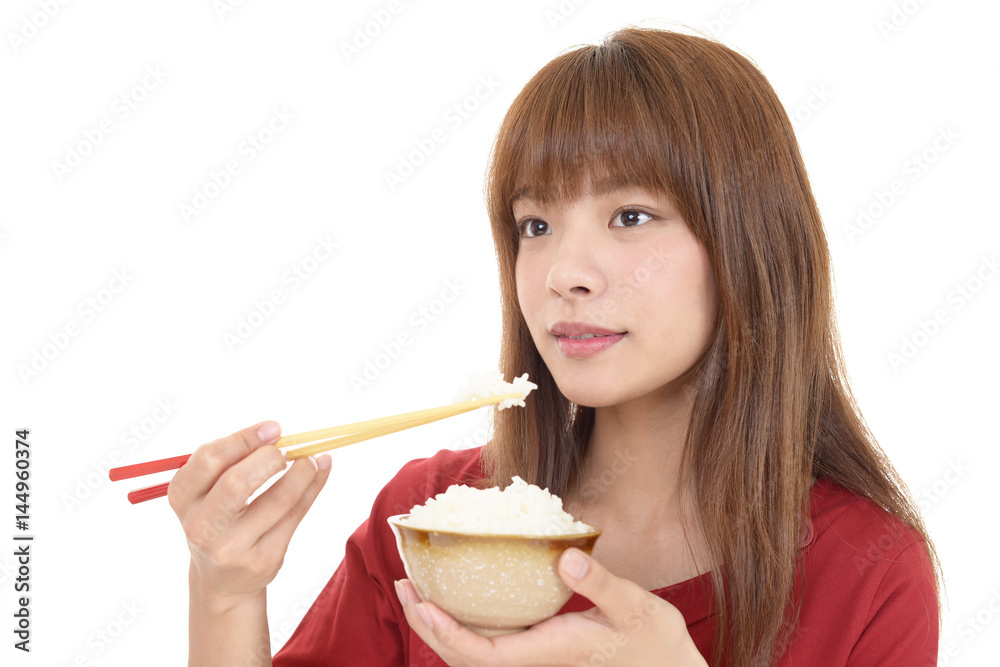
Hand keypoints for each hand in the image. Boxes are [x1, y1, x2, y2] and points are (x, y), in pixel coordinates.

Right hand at [168, 421, 331, 609]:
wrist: (222, 580)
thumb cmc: (219, 521)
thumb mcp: (209, 492)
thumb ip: (234, 461)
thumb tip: (277, 433)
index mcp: (182, 498)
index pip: (210, 459)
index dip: (245, 439)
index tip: (273, 429)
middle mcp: (201, 526)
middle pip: (237, 482)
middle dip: (270, 458)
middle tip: (289, 448)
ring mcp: (232, 547)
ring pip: (278, 499)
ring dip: (303, 472)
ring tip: (312, 459)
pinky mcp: (263, 559)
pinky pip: (296, 515)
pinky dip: (313, 487)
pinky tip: (320, 471)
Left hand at [396, 547, 708, 666]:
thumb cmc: (656, 644)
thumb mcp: (637, 608)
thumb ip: (601, 583)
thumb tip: (564, 556)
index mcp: (550, 653)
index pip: (483, 654)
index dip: (445, 633)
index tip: (421, 602)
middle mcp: (535, 663)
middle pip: (465, 658)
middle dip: (427, 625)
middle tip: (401, 584)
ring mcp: (536, 661)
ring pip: (473, 654)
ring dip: (439, 625)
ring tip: (416, 589)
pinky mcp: (540, 653)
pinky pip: (489, 645)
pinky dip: (463, 625)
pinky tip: (457, 599)